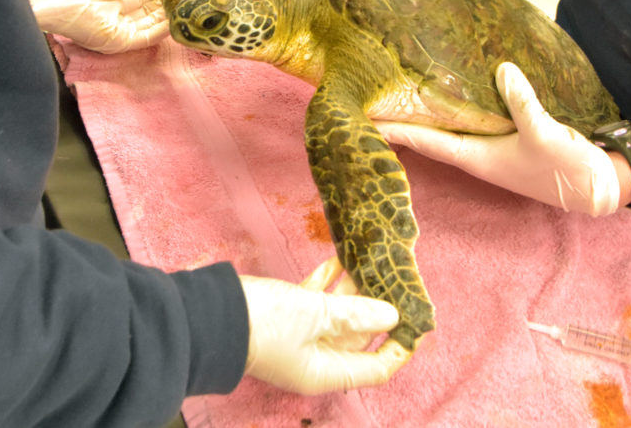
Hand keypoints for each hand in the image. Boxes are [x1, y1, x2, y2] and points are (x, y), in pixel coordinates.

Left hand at [12, 0, 168, 53]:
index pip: (140, 0)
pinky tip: (173, 21)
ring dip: (166, 18)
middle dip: (165, 7)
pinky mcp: (119, 42)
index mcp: (110, 1)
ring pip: (149, 27)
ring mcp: (117, 31)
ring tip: (185, 8)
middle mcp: (115, 18)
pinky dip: (160, 31)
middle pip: (146, 14)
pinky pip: (144, 38)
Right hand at [241, 257, 407, 394]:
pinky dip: (330, 282)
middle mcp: (318, 357)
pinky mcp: (288, 316)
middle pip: (360, 338)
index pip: (377, 368)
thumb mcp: (316, 316)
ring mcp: (303, 336)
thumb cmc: (264, 323)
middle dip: (378, 309)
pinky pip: (318, 300)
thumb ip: (355, 315)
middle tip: (397, 281)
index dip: (400, 347)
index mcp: (327, 371)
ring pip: (340, 314)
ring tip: (373, 264)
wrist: (212, 314)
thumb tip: (390, 314)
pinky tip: (340, 260)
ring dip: (355, 290)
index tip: (418, 322)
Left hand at [377, 62, 620, 215]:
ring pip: (449, 132)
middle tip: (374, 102)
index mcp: (476, 158)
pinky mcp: (507, 143)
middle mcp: (477, 156)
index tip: (366, 120)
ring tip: (401, 98)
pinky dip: (456, 113)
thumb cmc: (567, 168)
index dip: (395, 131)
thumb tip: (502, 69)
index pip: (425, 141)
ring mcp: (491, 151)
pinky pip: (471, 126)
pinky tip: (451, 99)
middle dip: (403, 123)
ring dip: (426, 118)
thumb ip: (522, 101)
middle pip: (430, 137)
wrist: (598, 187)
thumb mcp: (544, 133)